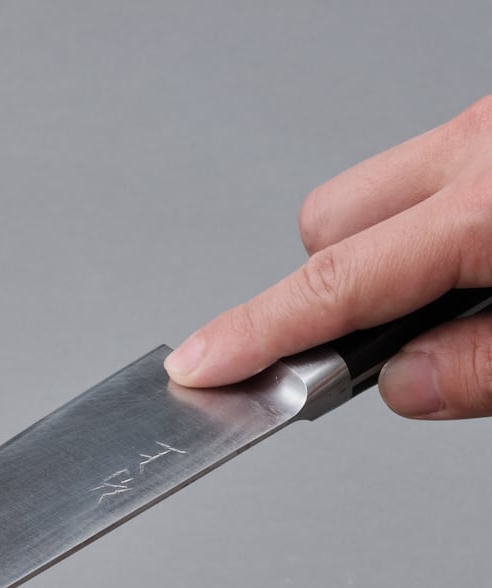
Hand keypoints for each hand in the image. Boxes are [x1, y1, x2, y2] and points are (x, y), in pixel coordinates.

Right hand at [165, 95, 491, 418]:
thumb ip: (482, 370)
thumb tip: (404, 386)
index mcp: (490, 205)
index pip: (335, 283)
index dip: (254, 332)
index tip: (197, 366)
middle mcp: (480, 148)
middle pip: (329, 225)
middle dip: (330, 291)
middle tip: (394, 349)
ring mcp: (488, 128)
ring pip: (369, 195)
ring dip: (378, 255)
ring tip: (454, 300)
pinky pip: (424, 176)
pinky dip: (425, 228)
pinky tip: (475, 262)